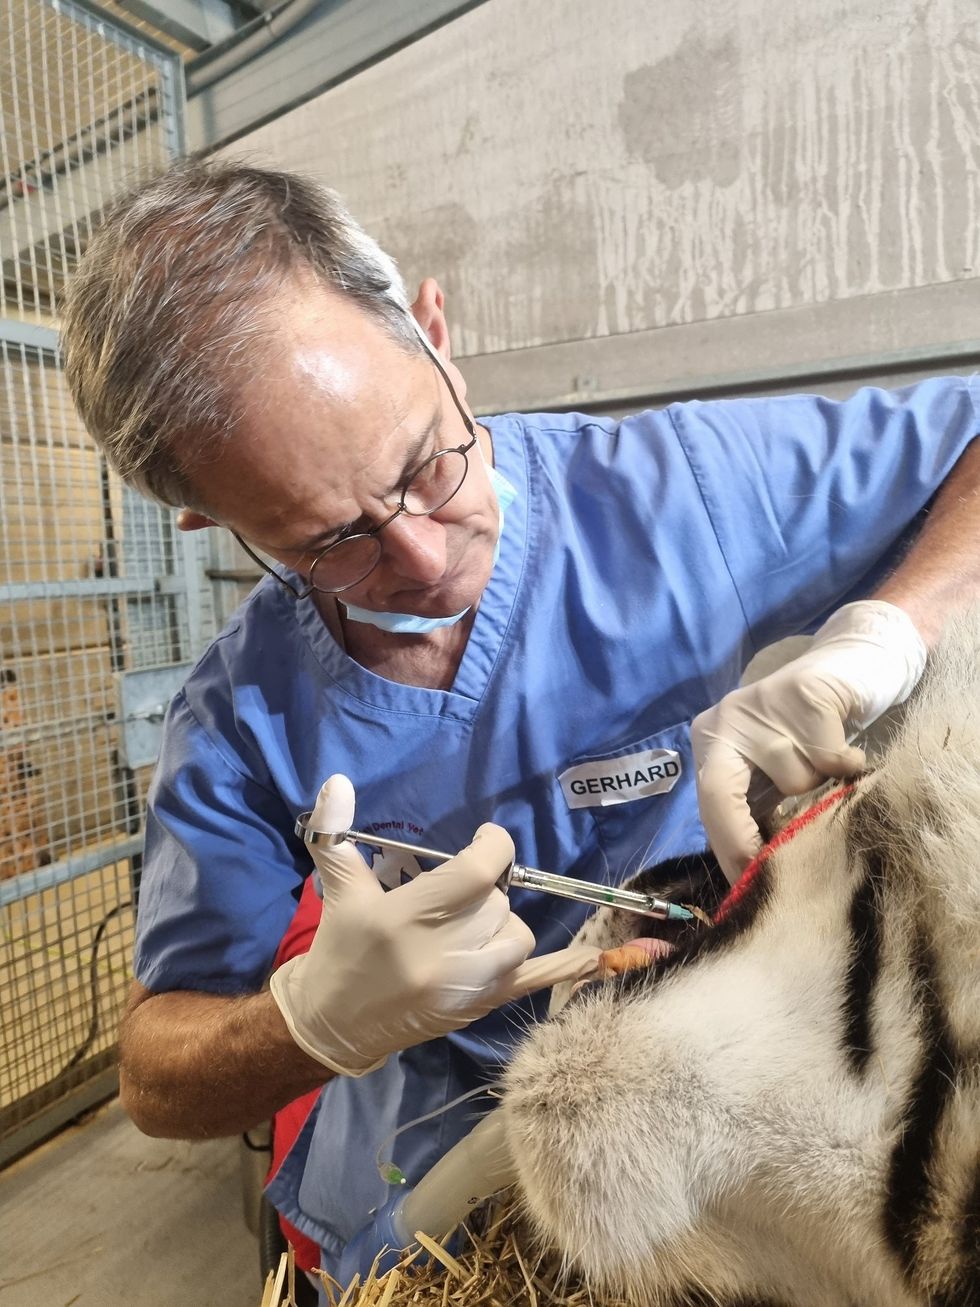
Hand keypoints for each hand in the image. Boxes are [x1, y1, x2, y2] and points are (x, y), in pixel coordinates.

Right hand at [270, 775, 600, 1075]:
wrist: (334, 1025)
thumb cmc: (339, 948)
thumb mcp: (337, 889)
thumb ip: (334, 833)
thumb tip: (339, 781)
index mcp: (406, 918)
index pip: (477, 875)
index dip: (493, 848)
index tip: (485, 840)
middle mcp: (440, 954)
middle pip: (496, 904)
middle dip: (485, 889)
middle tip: (460, 891)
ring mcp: (465, 986)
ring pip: (517, 935)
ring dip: (502, 922)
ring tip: (472, 922)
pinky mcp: (480, 1008)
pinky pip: (536, 982)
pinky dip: (569, 968)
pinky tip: (599, 959)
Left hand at [691, 601, 926, 882]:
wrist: (853, 667)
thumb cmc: (812, 734)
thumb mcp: (775, 771)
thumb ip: (760, 807)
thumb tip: (754, 876)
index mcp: (713, 740)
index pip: (707, 803)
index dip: (728, 848)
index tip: (747, 887)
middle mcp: (726, 718)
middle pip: (721, 791)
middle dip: (745, 836)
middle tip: (777, 868)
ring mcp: (761, 702)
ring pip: (793, 779)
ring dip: (821, 789)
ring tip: (832, 773)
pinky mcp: (804, 692)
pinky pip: (830, 758)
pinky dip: (849, 767)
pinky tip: (851, 754)